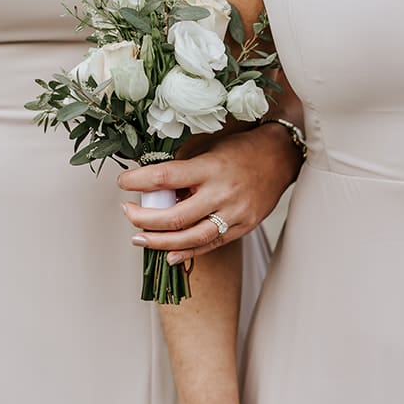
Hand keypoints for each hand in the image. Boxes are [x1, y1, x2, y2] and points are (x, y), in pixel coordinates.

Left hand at [119, 123, 300, 264]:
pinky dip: (187, 253)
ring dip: (160, 242)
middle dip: (144, 219)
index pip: (165, 177)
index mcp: (210, 168)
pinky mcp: (243, 227)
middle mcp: (222, 193)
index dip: (138, 181)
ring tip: (140, 239)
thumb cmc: (240, 149)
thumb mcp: (208, 148)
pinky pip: (210, 245)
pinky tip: (168, 254)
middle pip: (175, 216)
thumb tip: (152, 186)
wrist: (280, 158)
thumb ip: (183, 168)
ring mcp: (235, 214)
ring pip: (191, 238)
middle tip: (128, 213)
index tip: (123, 183)